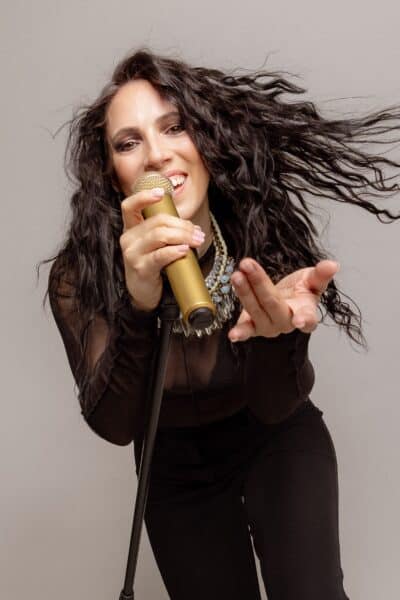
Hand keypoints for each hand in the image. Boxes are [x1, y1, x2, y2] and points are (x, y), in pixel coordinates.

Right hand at [119, 187, 204, 310]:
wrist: (143, 292)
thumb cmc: (153, 265)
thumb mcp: (156, 245)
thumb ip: (167, 231)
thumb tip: (193, 227)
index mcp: (131, 228)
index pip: (129, 206)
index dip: (143, 197)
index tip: (160, 193)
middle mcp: (128, 239)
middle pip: (157, 222)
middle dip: (182, 225)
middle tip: (198, 233)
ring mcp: (132, 254)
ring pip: (160, 235)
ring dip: (183, 236)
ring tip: (197, 241)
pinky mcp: (141, 268)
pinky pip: (160, 255)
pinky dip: (175, 251)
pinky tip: (185, 250)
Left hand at [227, 258, 339, 341]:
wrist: (284, 301)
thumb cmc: (299, 292)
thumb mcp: (311, 281)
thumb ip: (321, 275)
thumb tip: (333, 264)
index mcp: (305, 312)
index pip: (308, 317)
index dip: (305, 319)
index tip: (300, 321)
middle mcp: (286, 323)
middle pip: (272, 303)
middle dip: (259, 283)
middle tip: (247, 264)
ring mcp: (268, 327)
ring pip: (255, 310)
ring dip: (244, 292)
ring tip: (236, 274)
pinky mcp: (253, 327)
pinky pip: (246, 330)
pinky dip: (240, 333)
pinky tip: (233, 335)